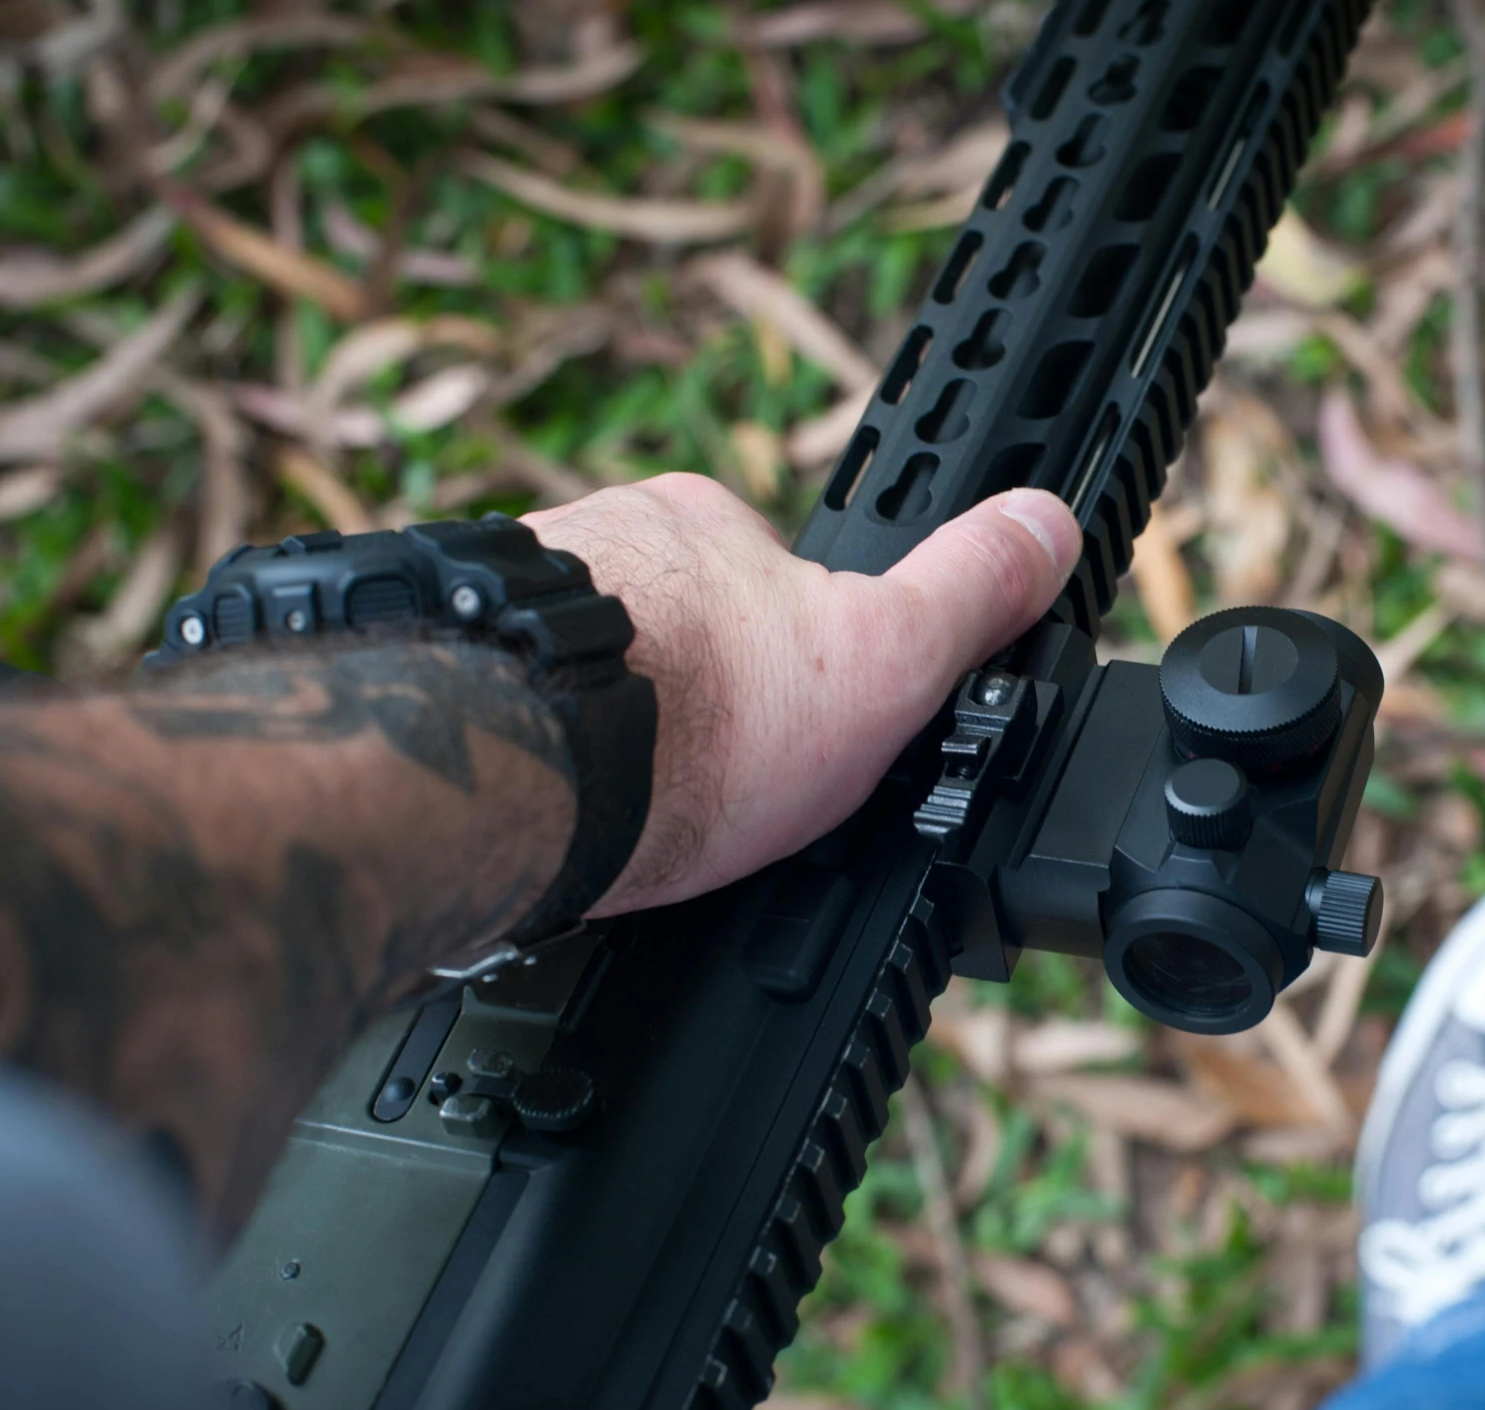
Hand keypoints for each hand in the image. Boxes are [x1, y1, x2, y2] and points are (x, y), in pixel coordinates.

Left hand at [527, 476, 1080, 913]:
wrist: (520, 780)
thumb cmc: (695, 731)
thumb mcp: (886, 663)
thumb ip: (967, 594)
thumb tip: (1051, 522)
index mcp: (704, 527)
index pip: (763, 578)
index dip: (788, 661)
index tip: (788, 730)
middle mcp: (593, 540)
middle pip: (662, 622)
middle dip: (688, 695)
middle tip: (711, 786)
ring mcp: (503, 604)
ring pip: (576, 662)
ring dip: (604, 723)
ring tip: (632, 811)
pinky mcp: (433, 674)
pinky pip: (494, 708)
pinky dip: (529, 754)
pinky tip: (555, 812)